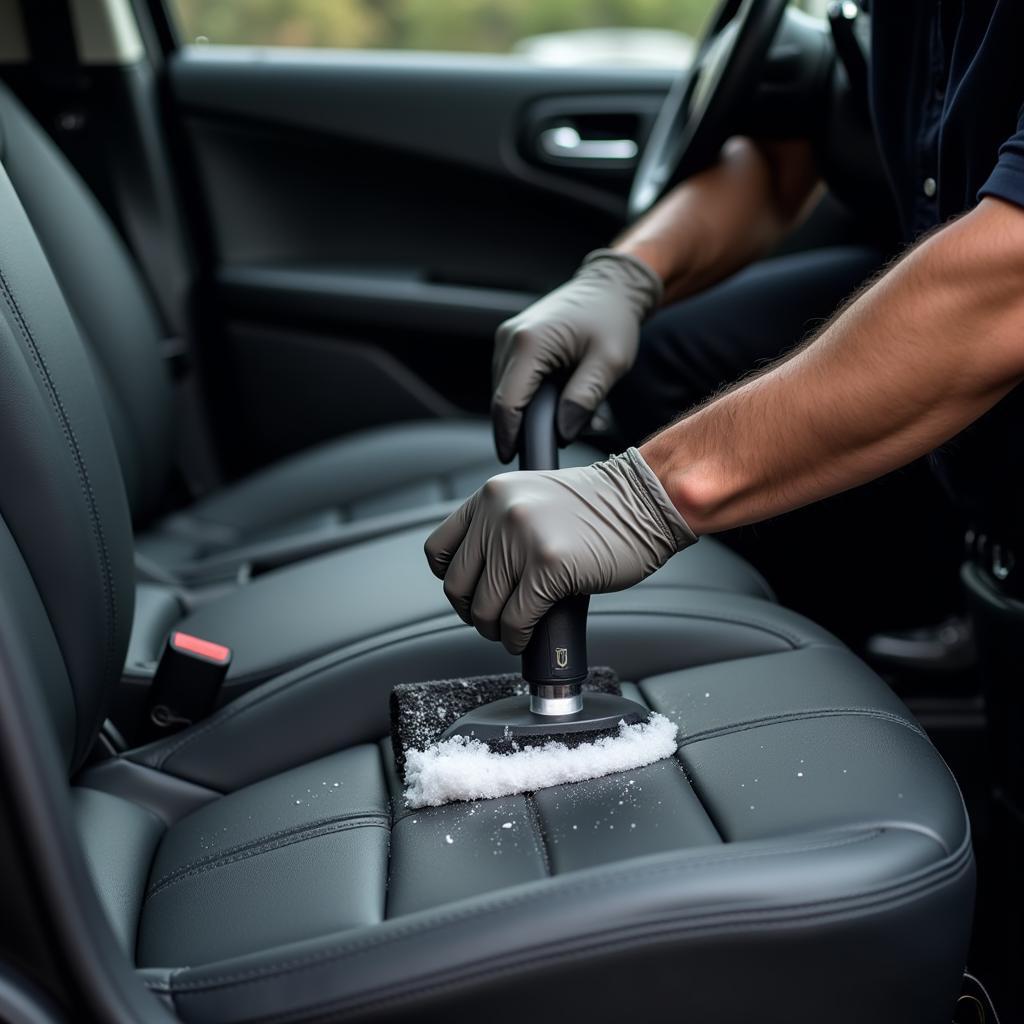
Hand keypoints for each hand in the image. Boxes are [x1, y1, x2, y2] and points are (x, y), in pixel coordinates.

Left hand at [424, 448, 695, 652]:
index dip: (451, 580)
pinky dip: (517, 638)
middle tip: (493, 620)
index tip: (470, 592)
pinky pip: (515, 620)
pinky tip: (526, 637)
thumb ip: (501, 526)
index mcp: (490, 496)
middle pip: (457, 585)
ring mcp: (521, 540)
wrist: (645, 500)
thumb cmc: (600, 507)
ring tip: (512, 631)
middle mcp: (499, 514)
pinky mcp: (548, 567)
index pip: (438, 549)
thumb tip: (481, 577)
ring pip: (484, 609)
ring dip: (495, 630)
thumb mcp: (533, 499)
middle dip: (473, 612)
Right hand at [491, 250, 661, 461]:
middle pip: (503, 400)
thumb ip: (584, 399)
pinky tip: (557, 396)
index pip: (507, 404)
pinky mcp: (512, 341)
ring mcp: (507, 338)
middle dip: (524, 425)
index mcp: (529, 344)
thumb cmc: (612, 319)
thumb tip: (562, 432)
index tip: (516, 458)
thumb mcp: (609, 362)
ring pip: (506, 392)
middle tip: (554, 440)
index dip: (509, 436)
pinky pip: (513, 379)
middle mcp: (509, 339)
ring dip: (528, 409)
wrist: (609, 286)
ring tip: (565, 413)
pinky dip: (530, 395)